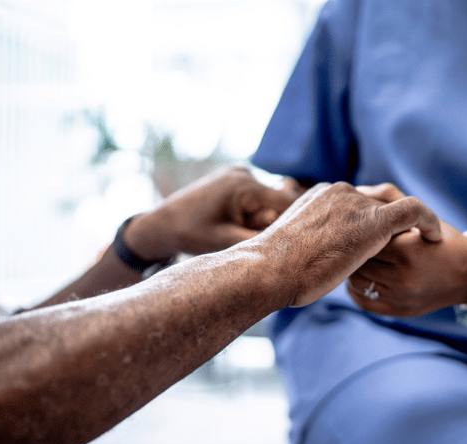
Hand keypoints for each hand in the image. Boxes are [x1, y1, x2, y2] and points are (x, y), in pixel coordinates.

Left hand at [125, 166, 301, 258]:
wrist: (161, 224)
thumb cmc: (191, 234)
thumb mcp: (228, 243)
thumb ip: (261, 240)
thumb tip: (292, 247)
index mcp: (244, 186)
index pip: (288, 202)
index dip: (298, 221)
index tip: (305, 239)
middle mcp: (244, 173)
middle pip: (278, 201)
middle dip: (272, 221)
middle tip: (254, 237)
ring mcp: (238, 172)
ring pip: (267, 199)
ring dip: (261, 217)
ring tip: (239, 229)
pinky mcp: (233, 177)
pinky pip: (255, 195)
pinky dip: (252, 211)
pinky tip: (235, 222)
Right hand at [254, 182, 441, 307]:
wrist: (270, 269)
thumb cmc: (274, 268)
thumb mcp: (292, 247)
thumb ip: (310, 241)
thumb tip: (309, 256)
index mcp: (322, 195)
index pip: (357, 200)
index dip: (371, 218)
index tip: (379, 239)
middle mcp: (341, 192)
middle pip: (378, 200)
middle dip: (393, 219)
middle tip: (410, 239)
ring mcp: (357, 204)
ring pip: (395, 205)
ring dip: (410, 224)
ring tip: (424, 241)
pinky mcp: (373, 221)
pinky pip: (413, 211)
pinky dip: (427, 221)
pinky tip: (434, 238)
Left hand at [345, 184, 466, 317]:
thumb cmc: (443, 240)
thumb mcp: (423, 217)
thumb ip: (392, 201)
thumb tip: (358, 192)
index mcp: (408, 250)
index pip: (367, 238)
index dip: (359, 230)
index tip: (356, 225)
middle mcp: (404, 276)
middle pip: (359, 261)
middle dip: (353, 250)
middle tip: (351, 242)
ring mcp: (401, 297)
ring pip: (357, 282)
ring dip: (353, 270)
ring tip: (355, 259)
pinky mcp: (400, 311)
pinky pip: (364, 302)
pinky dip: (356, 290)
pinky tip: (360, 279)